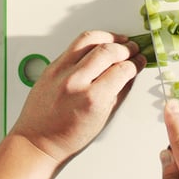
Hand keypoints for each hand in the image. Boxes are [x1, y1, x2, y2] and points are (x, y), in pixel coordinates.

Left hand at [11, 30, 145, 166]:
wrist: (38, 140)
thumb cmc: (68, 137)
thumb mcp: (103, 119)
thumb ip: (119, 92)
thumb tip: (131, 73)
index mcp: (92, 99)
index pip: (122, 70)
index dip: (135, 64)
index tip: (140, 61)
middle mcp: (75, 81)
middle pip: (108, 51)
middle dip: (125, 48)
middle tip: (133, 49)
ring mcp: (61, 71)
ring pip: (89, 39)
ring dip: (108, 37)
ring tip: (119, 40)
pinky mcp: (51, 66)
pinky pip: (74, 45)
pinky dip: (91, 41)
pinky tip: (100, 44)